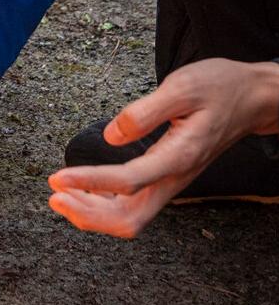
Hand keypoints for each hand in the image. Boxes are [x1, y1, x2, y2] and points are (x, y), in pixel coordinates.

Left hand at [48, 58, 278, 237]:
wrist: (251, 99)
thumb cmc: (219, 88)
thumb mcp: (183, 87)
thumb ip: (145, 111)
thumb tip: (112, 135)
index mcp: (179, 156)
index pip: (128, 181)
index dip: (88, 182)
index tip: (57, 178)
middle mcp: (174, 178)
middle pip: (129, 218)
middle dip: (88, 214)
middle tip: (53, 195)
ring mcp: (170, 183)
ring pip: (130, 217)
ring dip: (92, 213)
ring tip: (59, 196)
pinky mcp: (164, 179)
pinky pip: (132, 205)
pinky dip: (102, 205)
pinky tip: (81, 192)